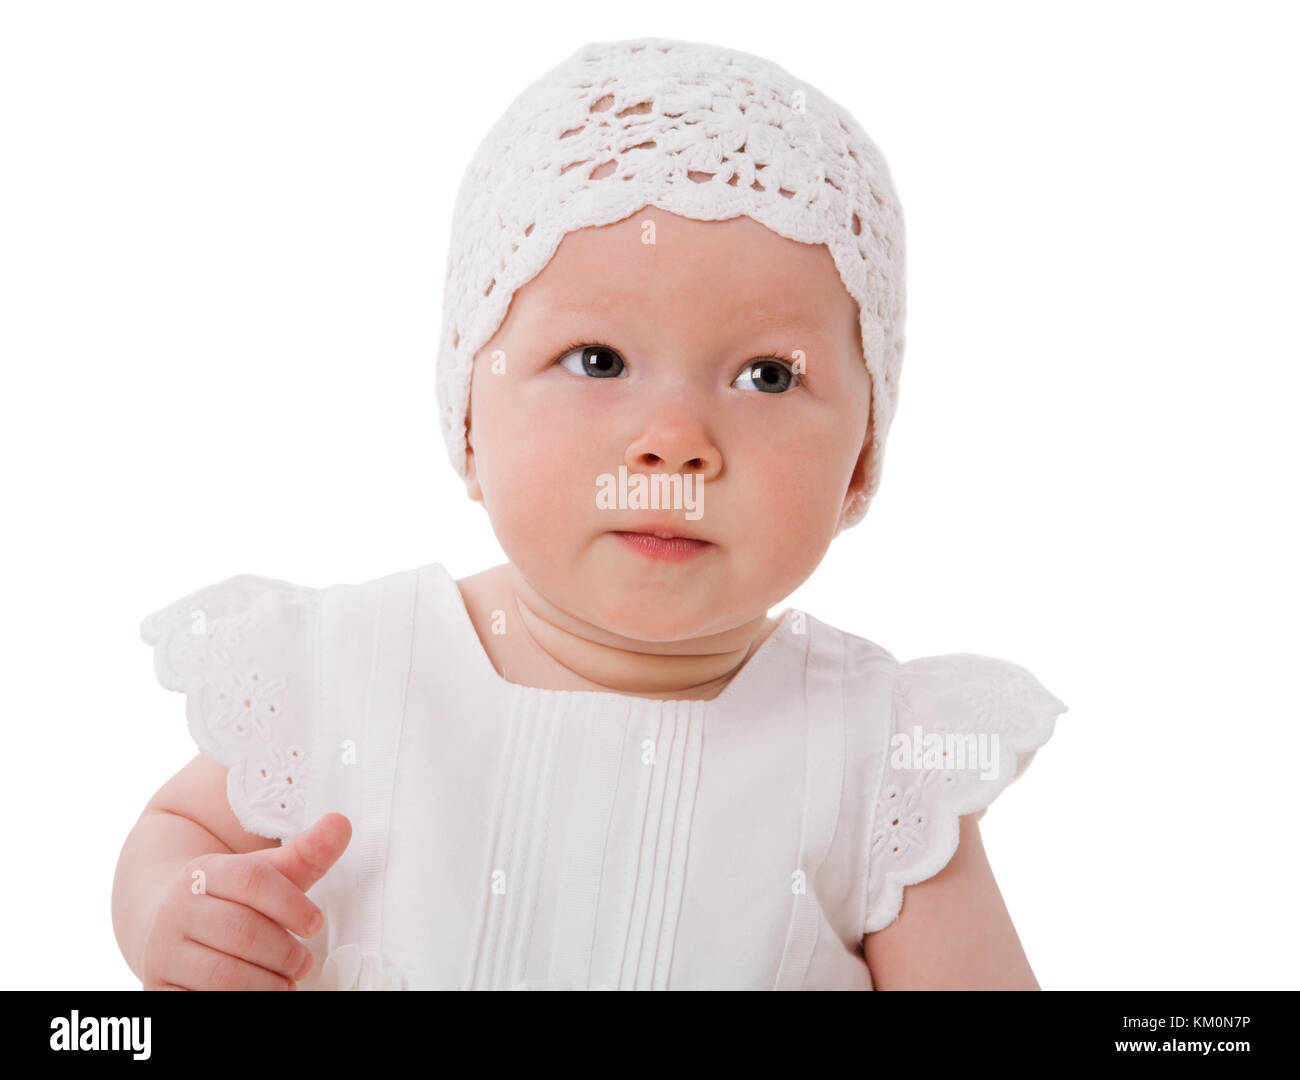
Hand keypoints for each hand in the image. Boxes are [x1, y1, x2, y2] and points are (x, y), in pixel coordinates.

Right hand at [140, 812, 350, 989]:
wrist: (166, 923)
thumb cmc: (233, 899)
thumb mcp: (266, 873)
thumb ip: (306, 854)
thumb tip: (341, 824)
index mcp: (205, 872)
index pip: (253, 880)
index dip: (291, 904)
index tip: (317, 924)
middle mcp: (177, 908)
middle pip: (241, 930)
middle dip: (283, 952)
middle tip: (304, 964)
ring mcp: (163, 950)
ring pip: (223, 973)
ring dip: (265, 984)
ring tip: (286, 985)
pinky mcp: (157, 987)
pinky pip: (201, 1000)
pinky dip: (238, 1001)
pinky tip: (260, 995)